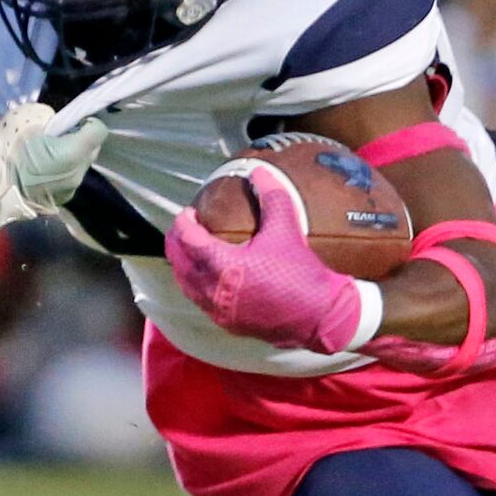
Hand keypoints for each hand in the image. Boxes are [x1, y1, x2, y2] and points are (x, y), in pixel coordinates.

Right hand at [0, 103, 107, 226]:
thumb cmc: (4, 152)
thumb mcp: (23, 117)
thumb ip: (48, 117)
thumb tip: (54, 126)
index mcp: (74, 152)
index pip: (99, 130)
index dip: (86, 122)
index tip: (68, 121)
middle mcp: (78, 175)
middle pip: (90, 151)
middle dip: (78, 140)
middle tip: (53, 137)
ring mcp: (68, 193)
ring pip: (77, 168)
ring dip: (67, 159)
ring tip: (42, 156)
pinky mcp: (56, 205)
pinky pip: (64, 182)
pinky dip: (57, 174)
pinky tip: (35, 173)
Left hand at [164, 173, 376, 355]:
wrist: (320, 316)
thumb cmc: (300, 273)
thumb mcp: (286, 229)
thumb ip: (271, 197)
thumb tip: (259, 171)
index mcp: (222, 265)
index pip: (187, 239)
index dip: (183, 222)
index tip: (189, 212)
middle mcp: (213, 290)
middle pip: (178, 263)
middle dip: (176, 243)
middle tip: (184, 227)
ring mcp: (218, 310)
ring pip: (185, 285)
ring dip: (183, 265)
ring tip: (191, 249)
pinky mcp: (227, 323)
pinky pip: (199, 301)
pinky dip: (195, 285)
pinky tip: (207, 275)